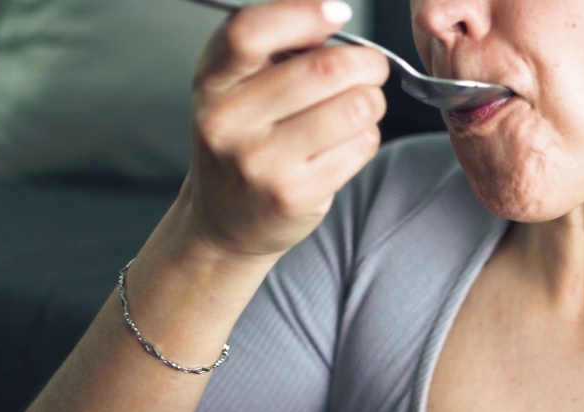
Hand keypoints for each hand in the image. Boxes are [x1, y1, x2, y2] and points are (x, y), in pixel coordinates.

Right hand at [183, 0, 388, 258]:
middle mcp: (229, 121)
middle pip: (324, 69)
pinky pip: (361, 146)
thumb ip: (275, 47)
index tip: (337, 13)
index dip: (304, 14)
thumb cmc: (242, 140)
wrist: (223, 220)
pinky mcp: (296, 194)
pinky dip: (366, 137)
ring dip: (372, 101)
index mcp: (212, 82)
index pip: (250, 32)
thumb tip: (332, 15)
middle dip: (365, 62)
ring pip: (354, 108)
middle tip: (371, 66)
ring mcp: (262, 162)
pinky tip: (345, 143)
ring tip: (358, 106)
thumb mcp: (236, 86)